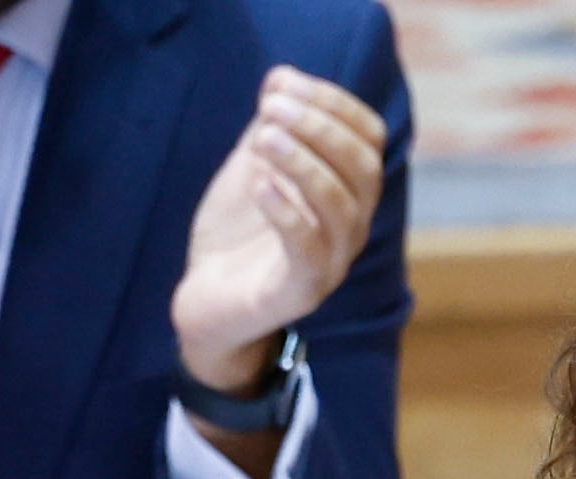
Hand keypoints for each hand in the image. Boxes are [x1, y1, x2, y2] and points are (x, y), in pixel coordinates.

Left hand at [173, 65, 386, 394]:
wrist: (206, 301)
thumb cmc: (236, 234)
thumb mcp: (253, 167)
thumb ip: (271, 128)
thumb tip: (282, 79)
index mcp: (347, 192)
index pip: (369, 138)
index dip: (334, 104)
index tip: (284, 82)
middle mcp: (350, 228)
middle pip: (364, 170)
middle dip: (320, 129)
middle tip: (271, 107)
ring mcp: (331, 264)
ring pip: (341, 208)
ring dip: (304, 164)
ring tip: (262, 138)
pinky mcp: (300, 294)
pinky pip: (309, 252)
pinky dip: (286, 213)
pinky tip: (258, 185)